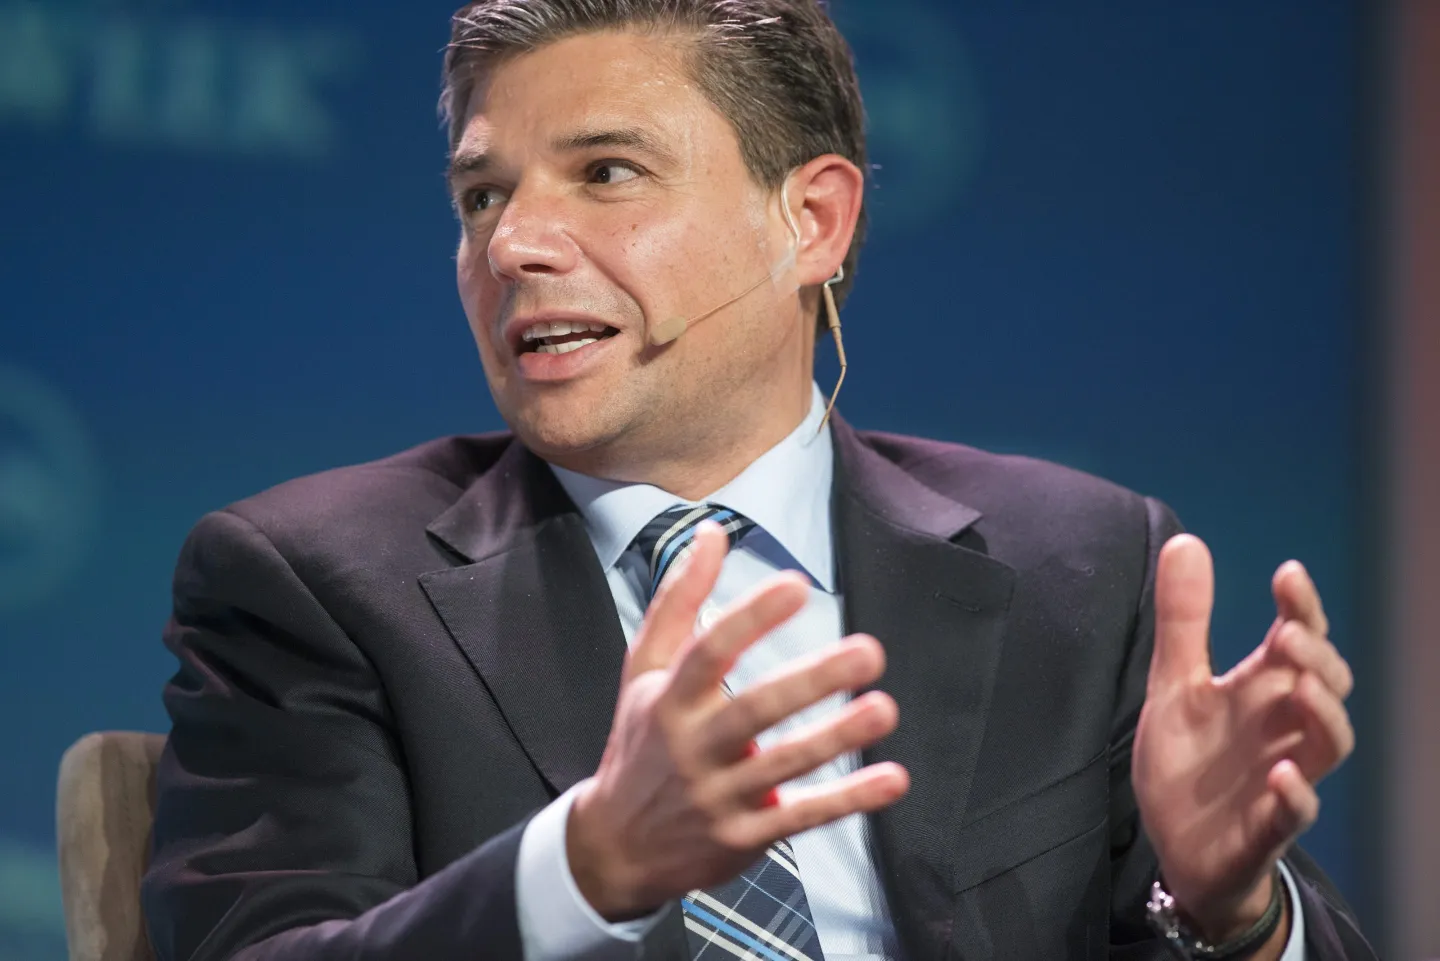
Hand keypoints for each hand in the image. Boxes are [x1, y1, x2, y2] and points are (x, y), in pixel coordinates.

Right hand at [567, 522, 910, 920]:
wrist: (615, 847)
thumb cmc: (641, 744)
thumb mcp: (643, 671)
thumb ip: (677, 601)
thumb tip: (710, 535)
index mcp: (669, 699)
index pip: (708, 652)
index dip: (750, 617)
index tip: (795, 585)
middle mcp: (692, 746)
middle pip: (754, 709)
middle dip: (812, 680)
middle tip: (867, 652)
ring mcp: (718, 795)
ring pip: (783, 764)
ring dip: (837, 738)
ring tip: (884, 709)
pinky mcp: (743, 837)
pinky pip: (801, 817)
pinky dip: (847, 800)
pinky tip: (890, 778)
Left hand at [1133, 535, 1354, 944]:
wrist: (1179, 847)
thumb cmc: (1190, 764)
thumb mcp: (1174, 684)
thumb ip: (1183, 621)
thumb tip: (1186, 540)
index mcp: (1261, 692)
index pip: (1298, 642)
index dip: (1302, 608)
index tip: (1288, 574)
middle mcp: (1282, 730)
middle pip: (1327, 687)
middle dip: (1317, 659)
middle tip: (1287, 634)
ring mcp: (1280, 778)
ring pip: (1329, 745)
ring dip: (1323, 716)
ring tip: (1298, 687)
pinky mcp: (1266, 826)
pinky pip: (1295, 813)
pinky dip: (1296, 794)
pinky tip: (1282, 774)